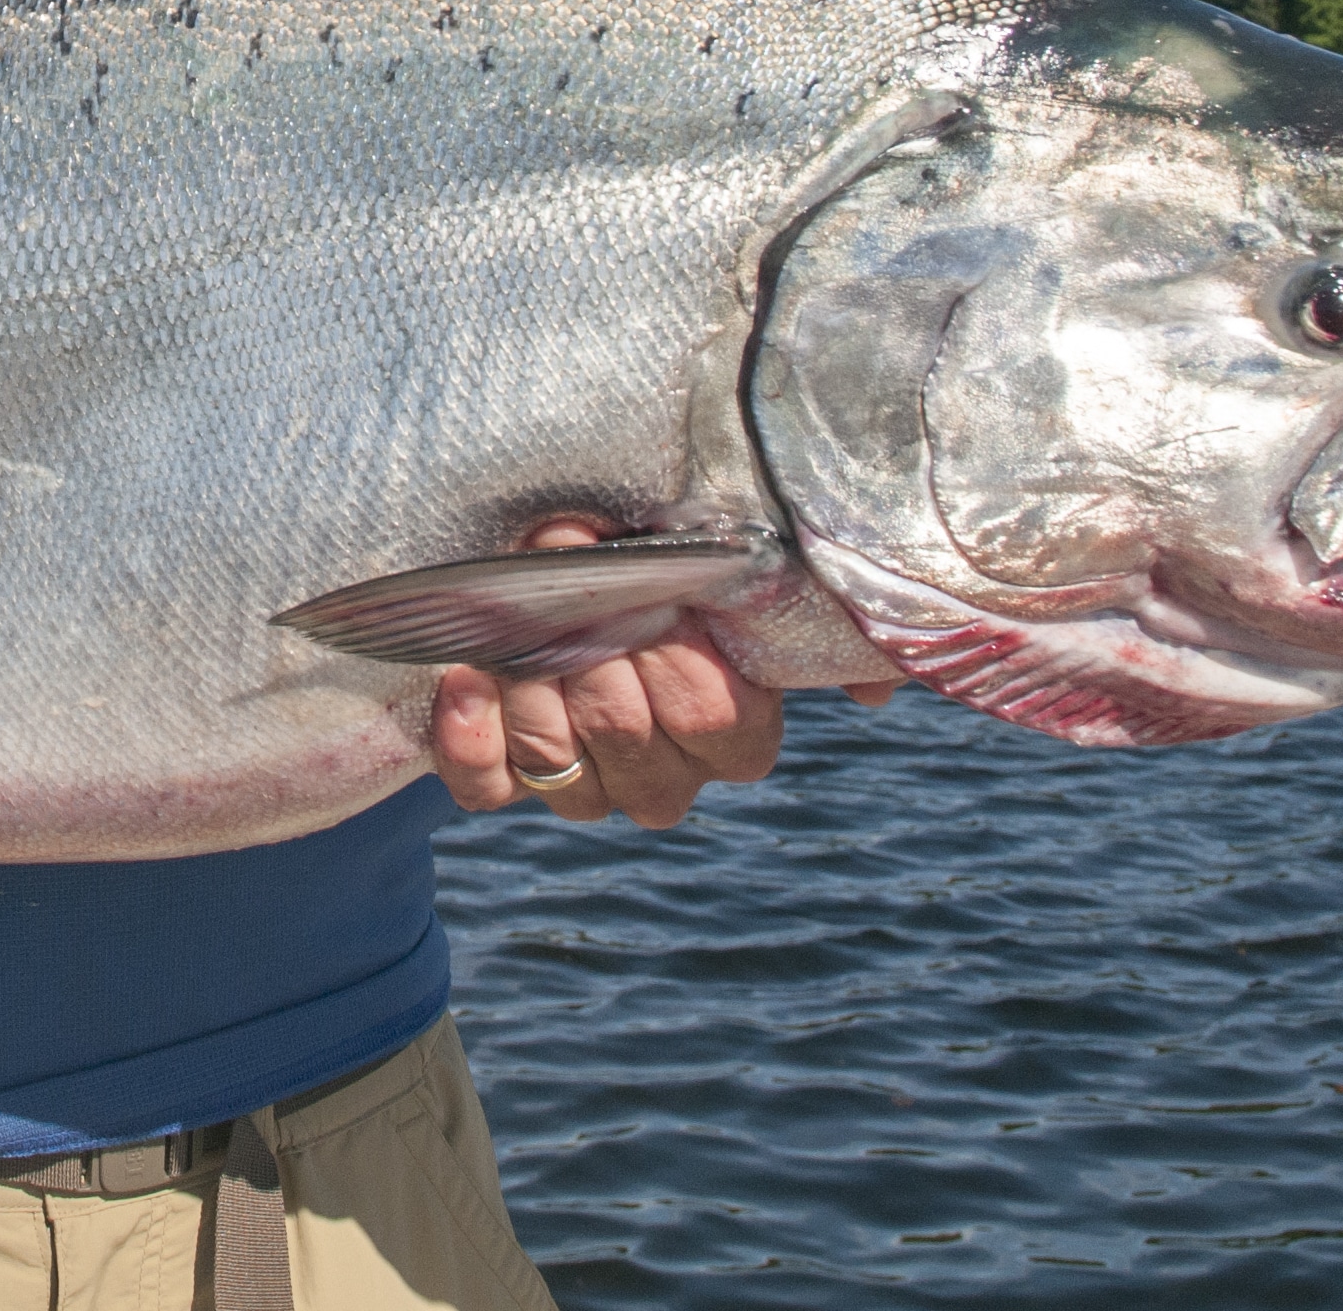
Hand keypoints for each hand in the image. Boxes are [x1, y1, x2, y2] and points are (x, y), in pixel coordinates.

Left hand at [430, 518, 902, 826]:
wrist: (549, 555)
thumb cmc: (651, 553)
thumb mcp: (726, 560)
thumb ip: (806, 612)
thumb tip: (875, 692)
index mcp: (731, 730)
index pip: (724, 733)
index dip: (686, 674)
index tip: (659, 603)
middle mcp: (660, 774)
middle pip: (641, 752)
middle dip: (605, 669)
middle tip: (584, 603)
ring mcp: (582, 785)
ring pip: (568, 776)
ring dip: (540, 694)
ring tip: (524, 631)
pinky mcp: (502, 779)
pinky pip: (488, 790)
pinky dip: (472, 740)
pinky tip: (467, 680)